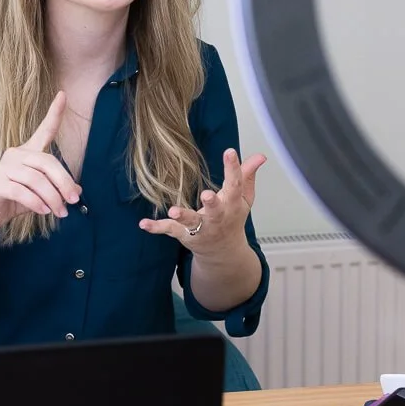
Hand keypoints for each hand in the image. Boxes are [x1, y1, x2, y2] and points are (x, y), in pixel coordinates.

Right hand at [0, 93, 80, 233]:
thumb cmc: (14, 200)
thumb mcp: (40, 194)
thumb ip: (56, 188)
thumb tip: (77, 191)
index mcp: (27, 152)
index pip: (44, 130)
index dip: (54, 113)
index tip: (63, 94)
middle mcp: (15, 154)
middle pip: (48, 162)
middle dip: (64, 182)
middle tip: (73, 201)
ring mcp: (4, 167)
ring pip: (37, 180)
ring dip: (52, 198)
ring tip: (60, 212)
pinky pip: (23, 192)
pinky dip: (37, 203)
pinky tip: (44, 211)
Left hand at [139, 148, 265, 256]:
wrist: (224, 253)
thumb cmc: (232, 219)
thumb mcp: (243, 198)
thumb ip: (248, 175)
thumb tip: (260, 156)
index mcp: (232, 205)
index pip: (235, 184)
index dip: (233, 167)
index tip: (230, 151)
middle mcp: (217, 218)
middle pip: (215, 210)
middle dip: (211, 203)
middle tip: (206, 194)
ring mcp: (201, 228)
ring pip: (192, 222)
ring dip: (183, 217)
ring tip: (174, 211)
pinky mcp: (185, 235)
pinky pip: (170, 231)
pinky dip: (156, 228)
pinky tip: (144, 224)